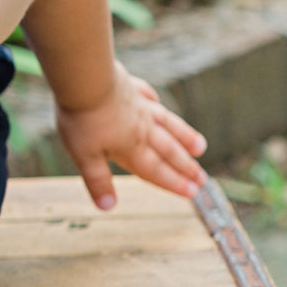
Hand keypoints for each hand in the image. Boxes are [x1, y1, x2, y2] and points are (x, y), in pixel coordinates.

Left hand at [54, 64, 207, 208]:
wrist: (85, 78)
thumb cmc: (83, 119)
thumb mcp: (85, 156)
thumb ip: (98, 181)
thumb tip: (109, 208)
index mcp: (131, 147)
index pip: (156, 170)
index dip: (174, 183)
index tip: (193, 193)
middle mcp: (141, 128)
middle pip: (168, 150)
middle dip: (185, 167)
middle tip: (203, 179)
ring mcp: (139, 106)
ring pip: (167, 124)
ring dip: (184, 137)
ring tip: (200, 147)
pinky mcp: (131, 87)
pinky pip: (148, 97)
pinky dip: (156, 104)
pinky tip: (159, 104)